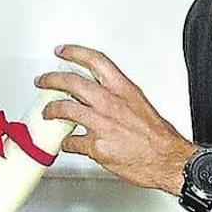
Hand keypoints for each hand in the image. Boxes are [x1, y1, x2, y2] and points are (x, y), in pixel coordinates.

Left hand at [37, 44, 196, 193]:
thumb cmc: (158, 137)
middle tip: (43, 81)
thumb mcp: (140, 104)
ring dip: (51, 110)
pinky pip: (72, 142)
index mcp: (123, 89)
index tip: (62, 51)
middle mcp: (110, 103)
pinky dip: (67, 143)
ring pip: (65, 109)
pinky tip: (66, 143)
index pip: (95, 61)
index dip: (74, 53)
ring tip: (47, 112)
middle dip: (52, 79)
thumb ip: (119, 97)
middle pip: (72, 82)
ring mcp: (101, 124)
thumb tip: (102, 94)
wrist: (168, 160)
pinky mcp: (96, 146)